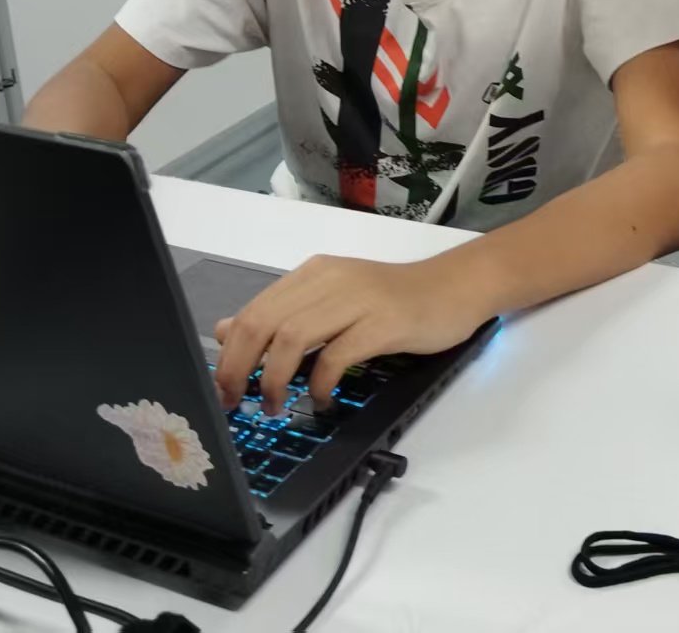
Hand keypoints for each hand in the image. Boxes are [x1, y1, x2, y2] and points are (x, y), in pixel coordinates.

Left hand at [211, 252, 491, 415]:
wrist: (455, 287)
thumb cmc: (395, 299)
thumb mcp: (332, 300)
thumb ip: (283, 313)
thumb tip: (225, 330)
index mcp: (313, 273)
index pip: (254, 311)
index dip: (229, 354)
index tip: (223, 389)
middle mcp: (330, 280)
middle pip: (264, 323)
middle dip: (241, 368)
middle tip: (238, 402)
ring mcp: (358, 299)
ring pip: (293, 336)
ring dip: (276, 379)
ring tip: (277, 405)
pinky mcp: (385, 322)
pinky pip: (338, 354)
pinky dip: (321, 382)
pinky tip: (322, 399)